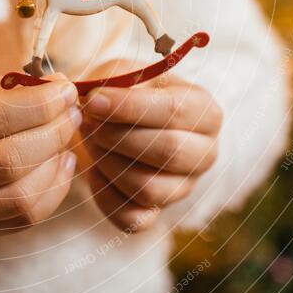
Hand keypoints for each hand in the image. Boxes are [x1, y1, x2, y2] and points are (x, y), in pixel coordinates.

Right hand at [0, 69, 81, 236]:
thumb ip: (6, 86)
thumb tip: (58, 87)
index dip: (38, 105)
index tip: (66, 91)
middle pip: (8, 162)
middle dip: (53, 133)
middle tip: (71, 113)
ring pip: (20, 198)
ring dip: (56, 163)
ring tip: (66, 137)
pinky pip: (25, 218)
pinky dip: (54, 189)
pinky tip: (60, 163)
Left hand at [80, 72, 221, 232]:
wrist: (115, 119)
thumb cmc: (125, 92)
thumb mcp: (125, 73)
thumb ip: (113, 82)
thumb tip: (91, 99)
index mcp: (205, 111)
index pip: (175, 111)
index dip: (129, 107)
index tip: (92, 100)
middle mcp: (204, 153)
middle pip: (168, 152)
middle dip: (117, 137)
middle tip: (87, 122)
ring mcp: (183, 188)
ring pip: (148, 188)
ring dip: (108, 164)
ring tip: (89, 142)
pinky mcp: (157, 214)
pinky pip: (131, 219)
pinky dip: (104, 196)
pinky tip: (92, 171)